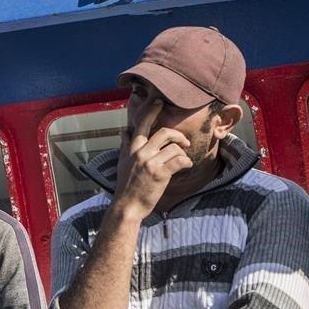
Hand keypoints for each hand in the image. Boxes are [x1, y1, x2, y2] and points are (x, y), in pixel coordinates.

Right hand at [114, 101, 192, 217]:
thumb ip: (125, 146)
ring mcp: (150, 163)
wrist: (127, 206)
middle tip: (185, 142)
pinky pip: (180, 160)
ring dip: (183, 152)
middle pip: (164, 133)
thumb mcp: (122, 163)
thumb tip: (124, 131)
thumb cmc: (126, 186)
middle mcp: (141, 153)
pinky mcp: (160, 173)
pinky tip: (186, 166)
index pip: (142, 125)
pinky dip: (186, 162)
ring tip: (184, 159)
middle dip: (178, 135)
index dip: (151, 112)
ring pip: (174, 147)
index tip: (159, 102)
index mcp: (132, 149)